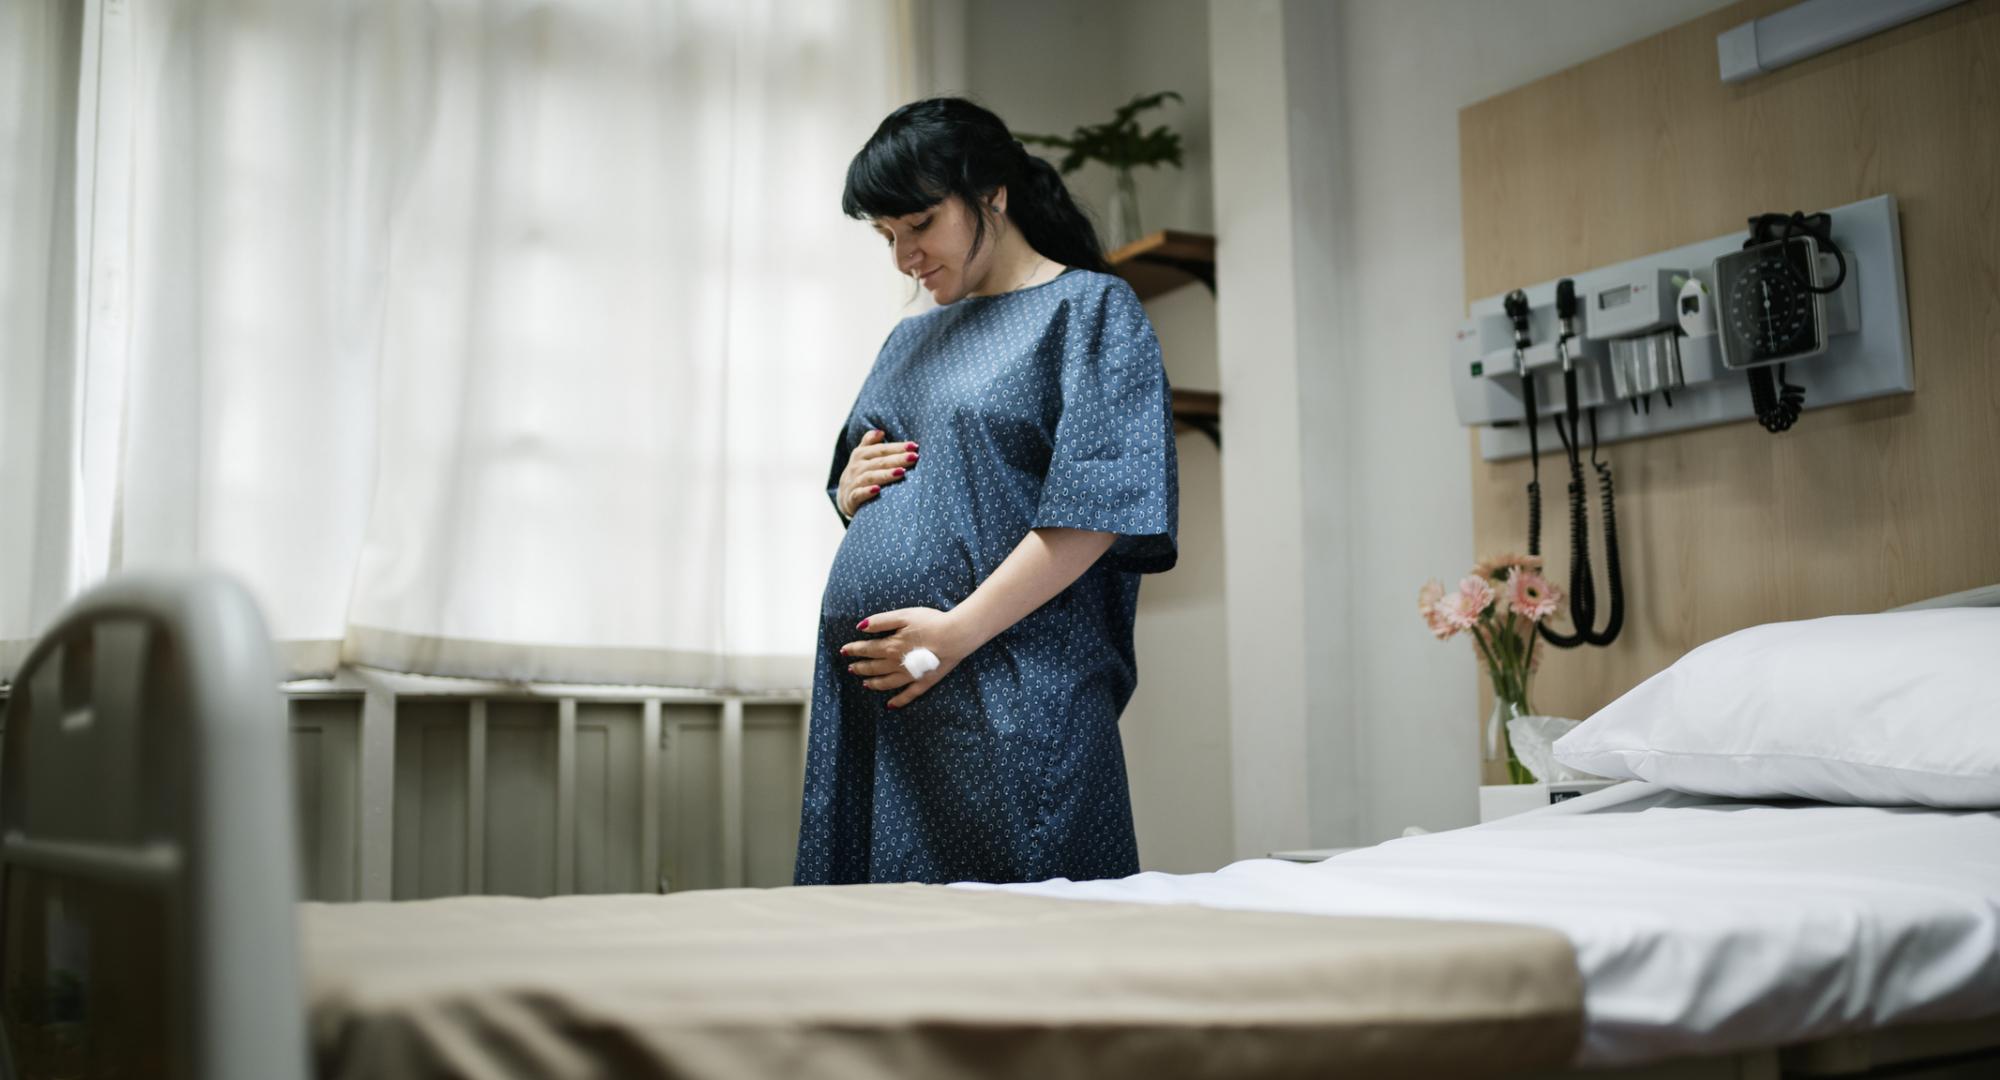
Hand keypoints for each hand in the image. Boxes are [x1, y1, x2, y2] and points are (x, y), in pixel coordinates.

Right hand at [837, 429, 918, 517]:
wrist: (844, 498)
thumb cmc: (860, 474)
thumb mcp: (861, 456)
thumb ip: (869, 442)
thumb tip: (880, 432)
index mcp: (860, 454)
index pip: (881, 449)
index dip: (897, 447)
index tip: (914, 446)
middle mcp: (856, 467)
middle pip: (879, 462)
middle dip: (897, 459)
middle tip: (914, 457)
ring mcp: (852, 483)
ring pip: (870, 477)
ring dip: (886, 474)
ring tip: (902, 472)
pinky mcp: (850, 499)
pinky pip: (858, 494)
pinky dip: (867, 491)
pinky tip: (878, 490)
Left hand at [839, 607, 978, 708]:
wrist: (957, 635)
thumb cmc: (931, 622)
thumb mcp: (904, 615)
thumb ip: (881, 621)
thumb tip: (860, 627)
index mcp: (890, 646)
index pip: (866, 649)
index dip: (854, 650)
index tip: (844, 650)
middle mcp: (896, 664)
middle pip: (873, 667)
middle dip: (860, 667)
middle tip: (851, 668)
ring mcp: (910, 676)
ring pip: (886, 683)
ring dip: (873, 684)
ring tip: (865, 684)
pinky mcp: (924, 683)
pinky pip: (908, 696)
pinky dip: (898, 701)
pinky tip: (890, 705)